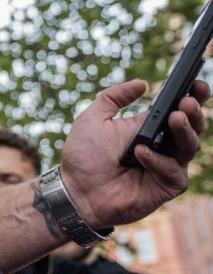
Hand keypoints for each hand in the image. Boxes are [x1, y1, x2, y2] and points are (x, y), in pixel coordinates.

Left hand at [61, 79, 208, 227]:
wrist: (76, 190)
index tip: (196, 83)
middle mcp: (163, 146)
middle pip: (193, 126)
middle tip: (187, 102)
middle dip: (194, 112)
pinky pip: (173, 171)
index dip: (193, 96)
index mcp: (149, 128)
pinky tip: (141, 152)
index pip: (179, 109)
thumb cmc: (84, 156)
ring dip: (184, 130)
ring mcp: (166, 166)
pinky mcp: (166, 186)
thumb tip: (141, 84)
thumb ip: (113, 98)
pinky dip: (158, 161)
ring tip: (175, 117)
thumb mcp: (93, 119)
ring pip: (190, 146)